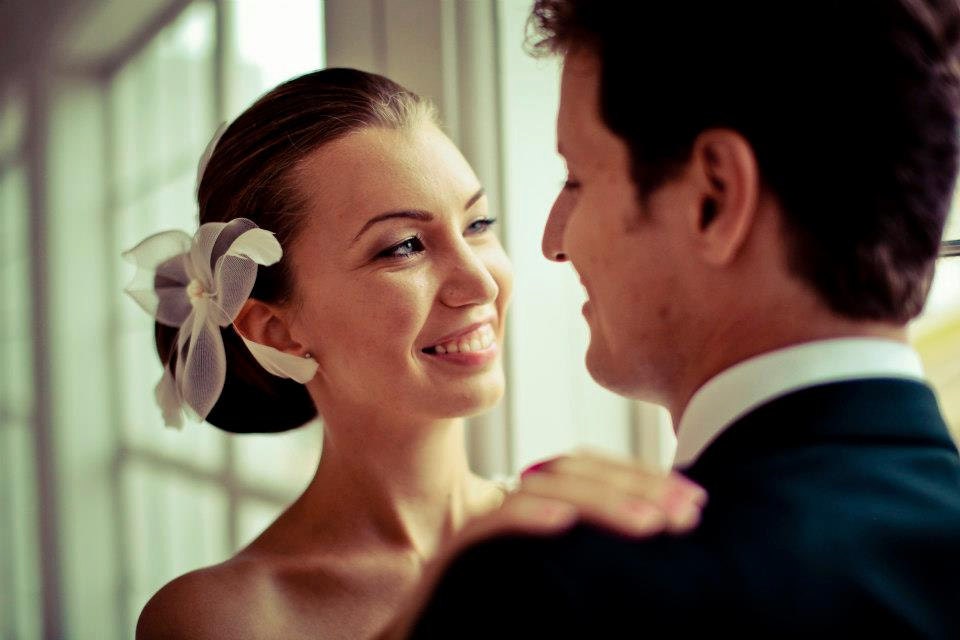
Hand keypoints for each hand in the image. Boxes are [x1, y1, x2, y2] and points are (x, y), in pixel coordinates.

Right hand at [375, 449, 705, 638]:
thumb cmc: (503, 632)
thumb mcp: (568, 597)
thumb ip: (596, 569)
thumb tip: (665, 549)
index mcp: (532, 526)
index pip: (582, 474)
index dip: (638, 480)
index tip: (694, 503)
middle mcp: (503, 521)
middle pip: (565, 473)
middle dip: (633, 485)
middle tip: (688, 510)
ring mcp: (475, 541)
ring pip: (533, 491)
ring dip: (597, 501)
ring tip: (650, 523)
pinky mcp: (447, 568)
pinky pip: (484, 530)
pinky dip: (525, 518)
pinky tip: (564, 523)